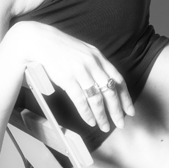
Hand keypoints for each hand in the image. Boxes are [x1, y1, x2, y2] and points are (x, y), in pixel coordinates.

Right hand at [6, 21, 134, 131]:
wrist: (39, 40)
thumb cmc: (61, 47)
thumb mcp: (84, 51)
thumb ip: (96, 64)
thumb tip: (106, 82)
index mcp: (99, 57)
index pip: (118, 80)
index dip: (125, 97)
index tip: (130, 110)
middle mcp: (92, 64)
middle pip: (110, 91)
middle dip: (117, 110)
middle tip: (121, 124)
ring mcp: (80, 71)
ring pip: (97, 99)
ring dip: (102, 115)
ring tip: (105, 126)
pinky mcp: (67, 78)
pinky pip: (80, 100)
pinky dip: (86, 113)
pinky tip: (90, 121)